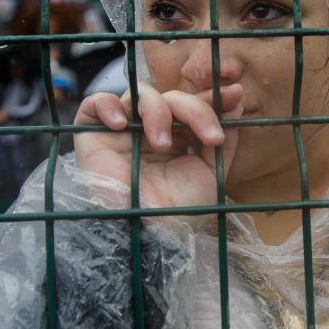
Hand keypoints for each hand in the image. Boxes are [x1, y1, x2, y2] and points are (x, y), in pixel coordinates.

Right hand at [74, 83, 243, 210]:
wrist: (145, 235)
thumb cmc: (178, 211)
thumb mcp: (211, 173)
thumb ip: (224, 138)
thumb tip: (235, 103)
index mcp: (178, 140)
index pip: (193, 107)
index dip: (213, 97)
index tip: (235, 93)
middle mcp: (151, 131)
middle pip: (173, 97)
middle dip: (196, 109)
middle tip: (211, 137)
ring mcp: (123, 132)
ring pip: (142, 95)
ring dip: (158, 113)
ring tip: (162, 145)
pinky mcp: (93, 134)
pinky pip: (95, 102)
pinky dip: (108, 105)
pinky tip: (120, 125)